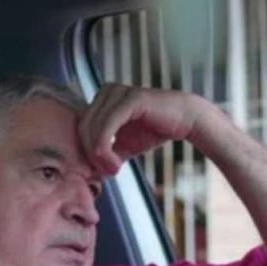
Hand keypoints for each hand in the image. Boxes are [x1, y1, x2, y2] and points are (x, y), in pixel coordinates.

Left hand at [77, 83, 213, 174]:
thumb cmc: (154, 130)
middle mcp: (107, 91)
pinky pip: (108, 125)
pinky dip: (106, 147)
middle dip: (92, 154)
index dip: (86, 150)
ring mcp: (118, 92)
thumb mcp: (124, 145)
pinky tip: (117, 163)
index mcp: (103, 98)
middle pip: (83, 126)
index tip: (103, 170)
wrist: (185, 120)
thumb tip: (90, 170)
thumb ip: (106, 153)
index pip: (81, 125)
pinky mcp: (130, 99)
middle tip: (110, 172)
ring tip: (115, 169)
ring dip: (100, 154)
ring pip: (93, 127)